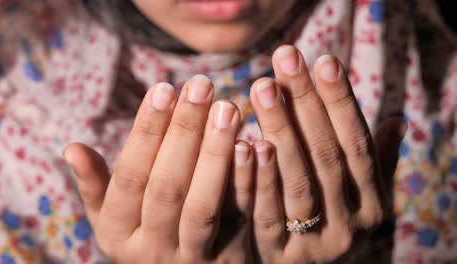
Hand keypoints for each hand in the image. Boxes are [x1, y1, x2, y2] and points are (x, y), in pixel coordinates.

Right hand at [63, 75, 254, 262]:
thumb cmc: (145, 236)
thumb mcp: (114, 220)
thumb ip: (96, 186)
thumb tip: (71, 148)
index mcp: (118, 234)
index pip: (130, 176)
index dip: (146, 132)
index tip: (163, 87)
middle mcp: (151, 251)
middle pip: (167, 186)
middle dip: (184, 133)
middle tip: (201, 84)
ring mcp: (192, 260)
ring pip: (202, 205)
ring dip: (215, 154)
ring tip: (228, 108)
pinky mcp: (230, 261)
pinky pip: (239, 221)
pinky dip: (247, 182)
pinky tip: (257, 144)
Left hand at [248, 45, 405, 262]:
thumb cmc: (329, 218)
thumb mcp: (358, 196)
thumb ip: (374, 162)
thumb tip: (398, 122)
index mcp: (372, 204)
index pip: (358, 145)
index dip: (341, 102)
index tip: (323, 59)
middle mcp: (349, 225)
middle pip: (326, 156)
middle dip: (305, 103)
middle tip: (285, 59)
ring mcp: (313, 244)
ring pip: (297, 180)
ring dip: (280, 130)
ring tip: (262, 86)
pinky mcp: (277, 258)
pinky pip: (264, 214)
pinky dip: (256, 178)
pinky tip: (243, 142)